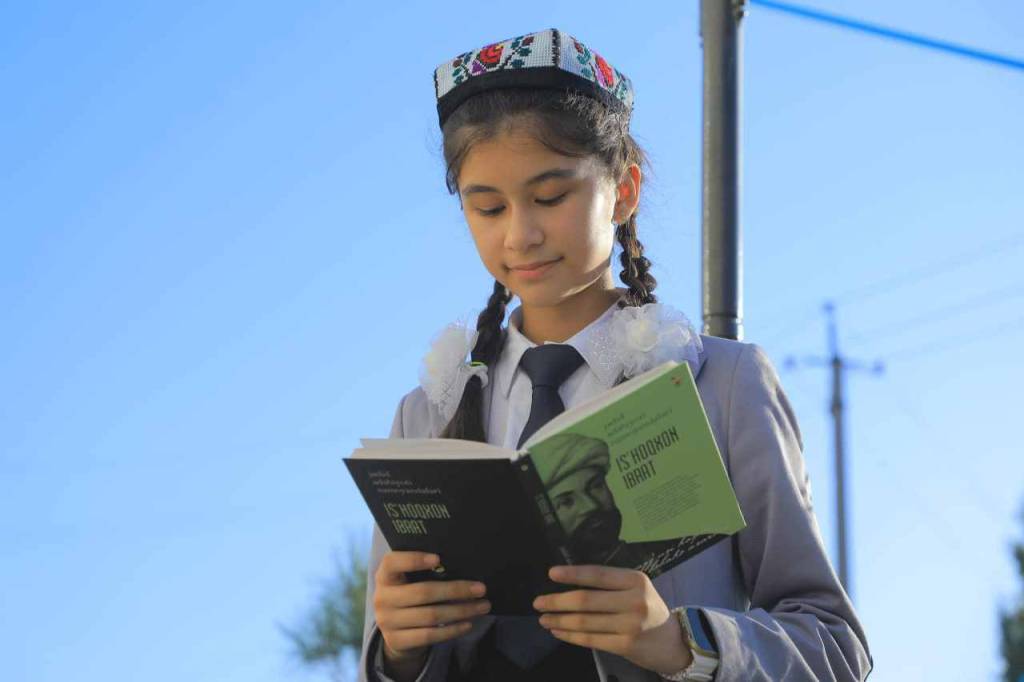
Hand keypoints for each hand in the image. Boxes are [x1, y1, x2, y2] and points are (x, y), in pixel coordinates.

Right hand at [373, 552, 490, 673]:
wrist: (395, 630)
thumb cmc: (410, 594)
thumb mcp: (409, 580)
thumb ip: (425, 572)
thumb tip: (462, 568)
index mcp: (385, 576)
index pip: (393, 563)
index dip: (413, 559)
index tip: (438, 558)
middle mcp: (382, 598)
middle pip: (423, 592)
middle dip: (456, 590)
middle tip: (481, 589)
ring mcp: (387, 622)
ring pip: (431, 615)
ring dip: (461, 611)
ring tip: (482, 606)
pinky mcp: (397, 641)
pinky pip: (429, 635)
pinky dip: (452, 629)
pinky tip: (468, 623)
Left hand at [533, 565, 692, 675]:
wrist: (672, 641)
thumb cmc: (648, 609)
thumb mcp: (636, 589)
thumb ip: (610, 584)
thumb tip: (569, 582)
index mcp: (635, 580)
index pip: (598, 575)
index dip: (572, 574)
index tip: (551, 574)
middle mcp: (634, 600)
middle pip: (586, 600)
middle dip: (557, 601)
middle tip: (538, 602)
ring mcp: (630, 625)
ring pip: (585, 622)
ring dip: (559, 620)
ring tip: (544, 618)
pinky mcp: (625, 646)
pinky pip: (590, 639)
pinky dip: (570, 635)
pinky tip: (558, 631)